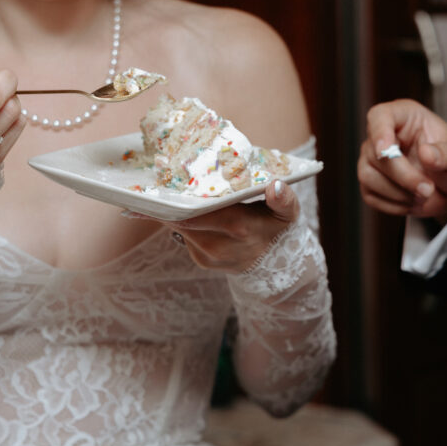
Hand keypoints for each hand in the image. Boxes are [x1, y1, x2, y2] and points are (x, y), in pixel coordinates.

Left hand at [127, 179, 298, 272]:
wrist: (277, 266)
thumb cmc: (278, 229)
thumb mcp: (288, 212)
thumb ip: (284, 199)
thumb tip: (276, 185)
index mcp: (237, 227)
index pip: (195, 211)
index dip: (175, 198)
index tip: (161, 181)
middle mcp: (218, 244)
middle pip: (180, 219)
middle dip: (168, 201)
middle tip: (158, 178)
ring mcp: (207, 256)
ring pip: (179, 227)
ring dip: (173, 211)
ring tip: (168, 191)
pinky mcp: (201, 261)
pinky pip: (184, 236)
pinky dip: (182, 221)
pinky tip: (183, 209)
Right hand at [357, 99, 446, 224]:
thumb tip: (426, 153)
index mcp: (406, 117)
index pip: (380, 116)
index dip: (379, 132)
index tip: (385, 151)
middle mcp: (384, 135)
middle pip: (375, 154)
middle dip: (403, 177)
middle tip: (428, 190)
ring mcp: (372, 159)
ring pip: (367, 176)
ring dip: (399, 193)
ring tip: (424, 195)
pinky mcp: (368, 182)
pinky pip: (370, 196)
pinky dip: (395, 205)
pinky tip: (412, 200)